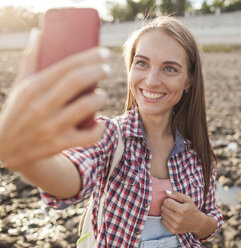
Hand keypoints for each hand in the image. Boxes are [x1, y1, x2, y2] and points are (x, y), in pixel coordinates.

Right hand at [0, 28, 109, 170]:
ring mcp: (51, 126)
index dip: (89, 57)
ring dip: (100, 98)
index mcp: (32, 88)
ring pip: (86, 107)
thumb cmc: (19, 110)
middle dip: (97, 72)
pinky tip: (100, 122)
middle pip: (77, 82)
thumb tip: (39, 32)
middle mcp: (41, 106)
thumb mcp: (22, 85)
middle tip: (107, 69)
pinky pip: (89, 136)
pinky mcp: (60, 144)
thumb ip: (31, 59)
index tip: (104, 53)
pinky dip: (100, 128)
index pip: (66, 67)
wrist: (6, 149)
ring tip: (102, 95)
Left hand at [161, 191, 201, 234]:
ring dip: (166, 212)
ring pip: (162, 215)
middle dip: (166, 205)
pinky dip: (166, 219)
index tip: (173, 201)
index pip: (166, 202)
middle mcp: (177, 218)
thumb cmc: (191, 209)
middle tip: (173, 206)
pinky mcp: (173, 230)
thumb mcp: (187, 199)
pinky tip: (172, 218)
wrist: (197, 223)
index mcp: (181, 210)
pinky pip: (163, 222)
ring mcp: (175, 225)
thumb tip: (166, 192)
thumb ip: (177, 194)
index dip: (169, 200)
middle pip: (163, 208)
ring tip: (173, 212)